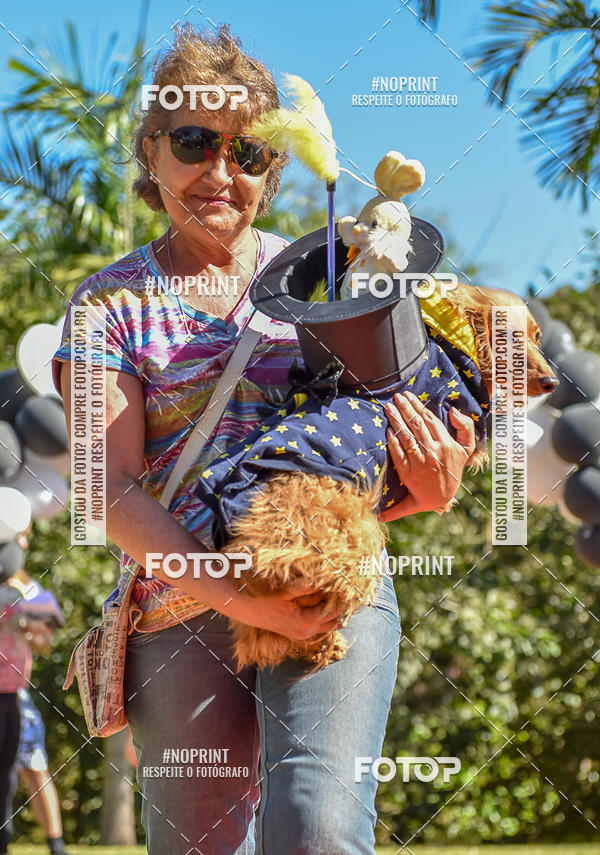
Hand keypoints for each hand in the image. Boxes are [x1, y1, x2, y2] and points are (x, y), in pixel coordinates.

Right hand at [220, 581, 344, 641]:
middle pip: (333, 621)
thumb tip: (324, 581)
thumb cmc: (266, 600)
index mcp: (304, 622)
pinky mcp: (298, 633)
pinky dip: (327, 619)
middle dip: (344, 609)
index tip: (352, 589)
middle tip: (357, 597)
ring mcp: (302, 635)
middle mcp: (305, 632)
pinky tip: (334, 610)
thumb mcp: (286, 592)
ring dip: (337, 615)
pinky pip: (319, 627)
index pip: (331, 611)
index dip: (342, 600)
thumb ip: (305, 588)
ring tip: (349, 601)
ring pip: (327, 626)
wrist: (249, 612)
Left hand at [381, 390, 475, 519]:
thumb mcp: (466, 450)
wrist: (441, 498)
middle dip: (405, 408)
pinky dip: (393, 441)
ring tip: (388, 407)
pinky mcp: (408, 473)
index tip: (408, 395)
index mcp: (447, 444)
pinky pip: (399, 454)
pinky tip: (388, 430)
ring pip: (407, 436)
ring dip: (396, 420)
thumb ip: (466, 428)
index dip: (418, 405)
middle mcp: (433, 451)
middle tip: (396, 397)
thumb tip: (453, 411)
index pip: (430, 419)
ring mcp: (420, 462)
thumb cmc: (453, 470)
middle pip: (416, 425)